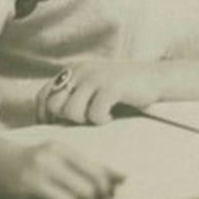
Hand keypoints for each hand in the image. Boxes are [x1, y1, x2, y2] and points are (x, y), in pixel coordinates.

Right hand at [0, 136, 122, 198]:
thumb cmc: (32, 162)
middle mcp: (52, 158)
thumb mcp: (58, 157)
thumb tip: (124, 178)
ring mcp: (39, 174)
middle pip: (91, 186)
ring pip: (77, 198)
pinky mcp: (28, 190)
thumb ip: (88, 167)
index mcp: (63, 149)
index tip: (112, 193)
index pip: (97, 169)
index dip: (109, 186)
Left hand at [36, 61, 165, 124]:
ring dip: (85, 121)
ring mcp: (96, 77)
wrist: (155, 78)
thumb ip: (72, 97)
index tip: (59, 127)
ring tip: (100, 117)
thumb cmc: (121, 90)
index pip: (43, 96)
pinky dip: (102, 120)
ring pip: (71, 111)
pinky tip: (112, 116)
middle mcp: (80, 70)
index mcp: (73, 70)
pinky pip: (94, 114)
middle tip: (86, 121)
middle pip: (54, 106)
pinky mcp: (111, 86)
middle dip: (67, 120)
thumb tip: (49, 122)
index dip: (45, 116)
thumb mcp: (91, 88)